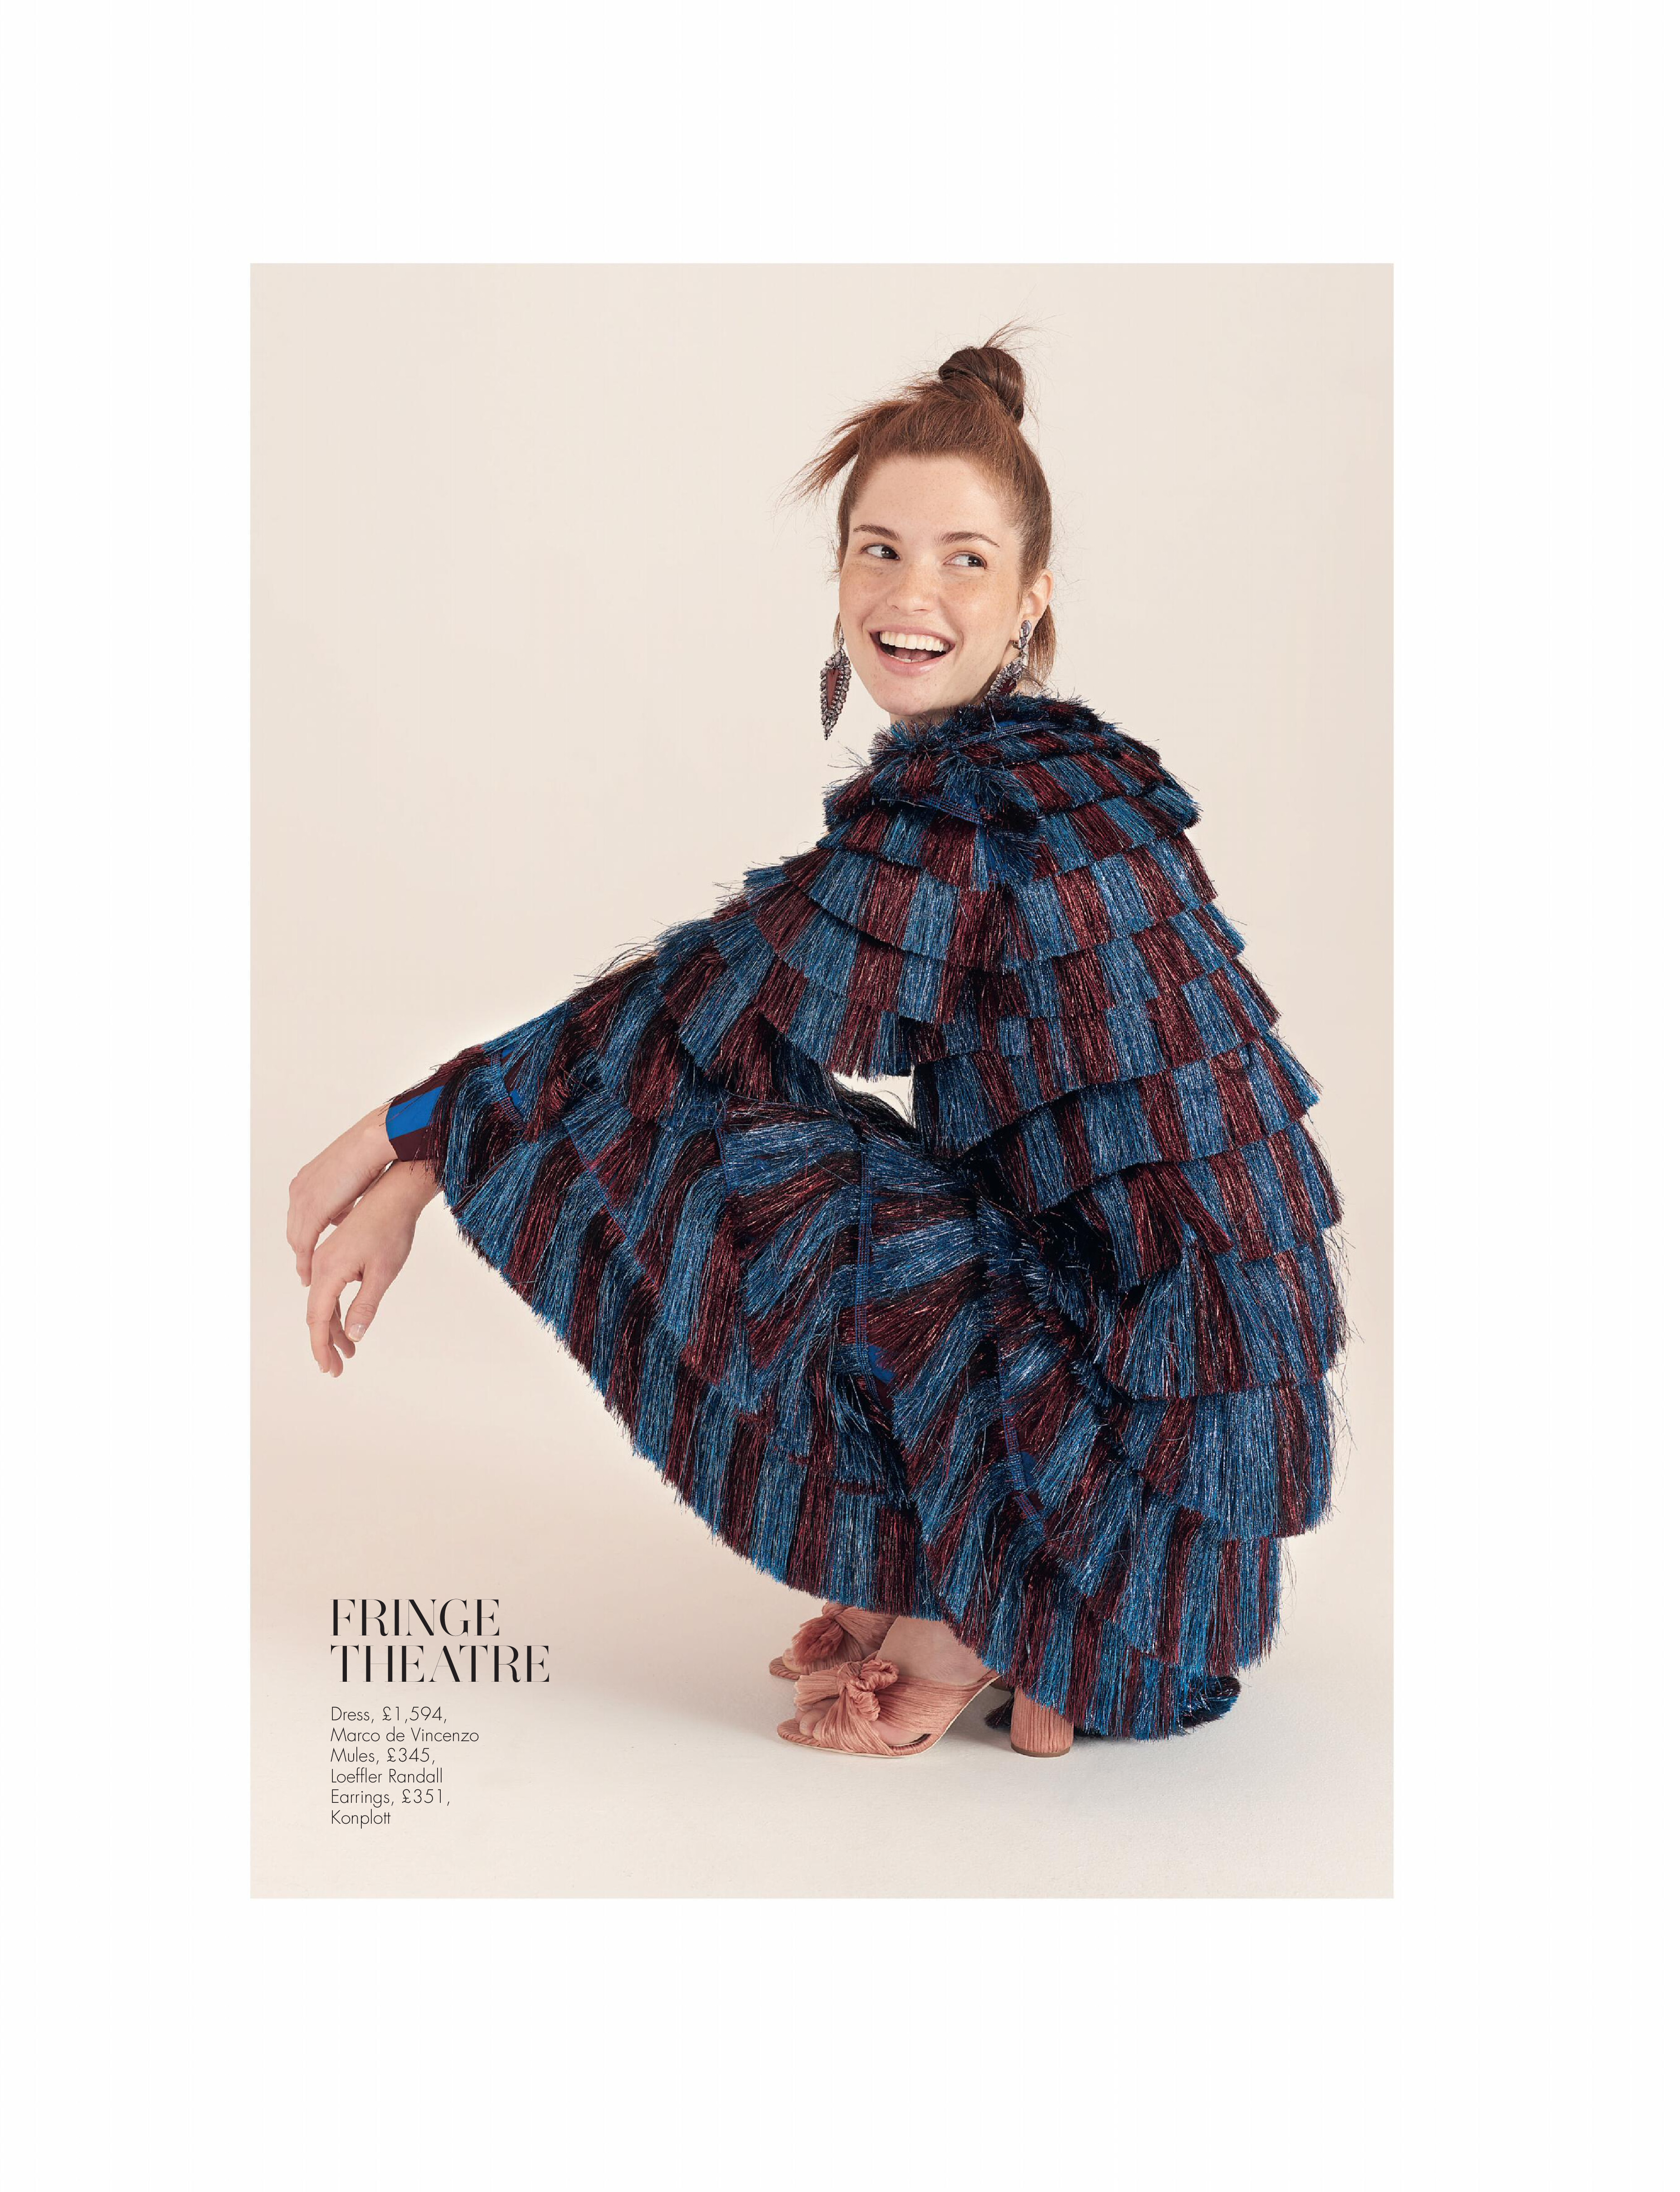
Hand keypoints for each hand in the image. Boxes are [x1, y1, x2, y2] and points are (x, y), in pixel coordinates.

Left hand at [287, 1106, 399, 1284]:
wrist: (372, 1145)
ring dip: (302, 1258)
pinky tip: (311, 1269)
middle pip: (294, 1228)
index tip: (311, 1252)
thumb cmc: (369, 1157)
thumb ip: (343, 1197)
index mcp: (307, 1180)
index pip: (300, 1215)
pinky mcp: (313, 1207)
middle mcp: (300, 1189)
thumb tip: (346, 1211)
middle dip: (300, 1249)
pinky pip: (304, 1241)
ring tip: (308, 1274)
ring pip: (296, 1237)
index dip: (305, 1236)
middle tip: (307, 1268)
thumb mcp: (351, 1180)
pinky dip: (305, 1258)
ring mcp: (303, 1197)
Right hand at [297, 1155, 436, 1375]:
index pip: (318, 1319)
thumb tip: (354, 1335)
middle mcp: (322, 1265)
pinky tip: (349, 1324)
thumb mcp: (383, 1274)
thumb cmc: (391, 1233)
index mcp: (329, 1271)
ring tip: (349, 1352)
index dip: (322, 1346)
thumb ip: (366, 1305)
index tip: (330, 1369)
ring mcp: (327, 1259)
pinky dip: (337, 1310)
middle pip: (317, 1314)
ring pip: (324, 1303)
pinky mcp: (336, 1255)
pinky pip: (330, 1290)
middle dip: (327, 1343)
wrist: (394, 1198)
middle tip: (339, 1368)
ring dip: (334, 1328)